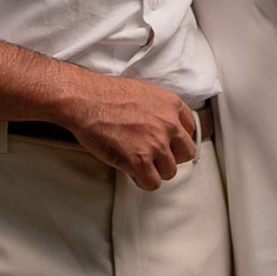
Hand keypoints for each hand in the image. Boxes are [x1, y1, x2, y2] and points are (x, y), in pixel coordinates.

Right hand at [60, 69, 203, 188]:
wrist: (86, 101)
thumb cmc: (105, 94)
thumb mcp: (143, 92)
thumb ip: (158, 109)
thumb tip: (159, 124)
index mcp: (171, 105)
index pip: (190, 129)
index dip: (177, 140)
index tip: (170, 145)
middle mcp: (168, 125)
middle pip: (186, 153)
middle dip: (171, 157)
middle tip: (157, 157)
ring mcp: (155, 144)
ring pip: (169, 171)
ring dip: (155, 170)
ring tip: (141, 165)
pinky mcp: (139, 161)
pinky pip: (152, 183)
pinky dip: (143, 181)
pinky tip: (133, 173)